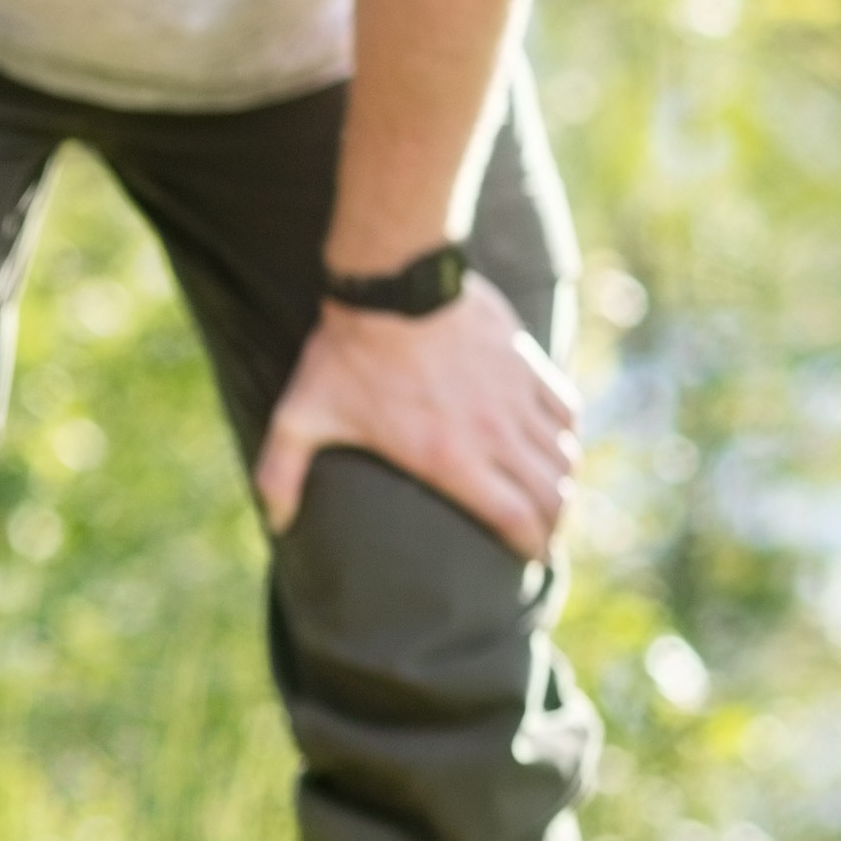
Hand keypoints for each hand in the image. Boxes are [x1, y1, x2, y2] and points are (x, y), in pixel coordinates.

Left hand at [250, 282, 578, 559]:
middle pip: (551, 495)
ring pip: (564, 456)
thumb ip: (281, 473)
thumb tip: (274, 523)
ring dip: (561, 482)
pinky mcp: (526, 362)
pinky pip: (566, 410)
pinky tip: (555, 443)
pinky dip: (566, 434)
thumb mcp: (301, 416)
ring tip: (549, 497)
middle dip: (553, 525)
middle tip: (542, 537)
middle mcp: (493, 434)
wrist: (391, 282)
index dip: (531, 546)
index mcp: (448, 459)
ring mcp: (515, 397)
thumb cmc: (346, 353)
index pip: (515, 519)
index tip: (530, 558)